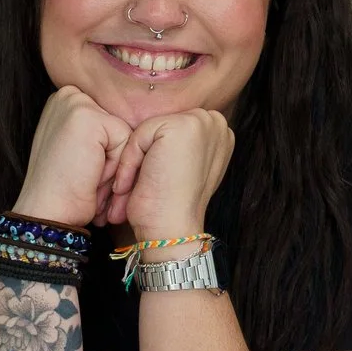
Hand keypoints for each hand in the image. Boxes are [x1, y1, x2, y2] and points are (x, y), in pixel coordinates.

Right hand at [11, 86, 134, 227]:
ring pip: (124, 134)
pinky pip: (124, 140)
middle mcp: (68, 95)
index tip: (85, 172)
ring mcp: (75, 102)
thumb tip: (134, 127)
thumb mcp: (80, 150)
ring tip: (89, 179)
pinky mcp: (86, 116)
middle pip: (119, 126)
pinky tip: (91, 175)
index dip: (106, 154)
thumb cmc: (66, 189)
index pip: (111, 122)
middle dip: (112, 159)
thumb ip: (98, 131)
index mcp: (66, 101)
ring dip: (115, 165)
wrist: (48, 212)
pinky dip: (115, 166)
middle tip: (87, 179)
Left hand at [110, 109, 234, 239]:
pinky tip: (134, 183)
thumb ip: (180, 145)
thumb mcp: (183, 167)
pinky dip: (131, 161)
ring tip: (134, 187)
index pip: (171, 129)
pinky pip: (140, 135)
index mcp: (220, 133)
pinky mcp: (182, 125)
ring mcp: (202, 122)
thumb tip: (157, 136)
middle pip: (160, 127)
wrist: (172, 229)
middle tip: (140, 185)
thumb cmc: (172, 205)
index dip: (156, 155)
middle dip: (146, 155)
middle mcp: (216, 123)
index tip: (154, 183)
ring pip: (149, 130)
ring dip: (136, 160)